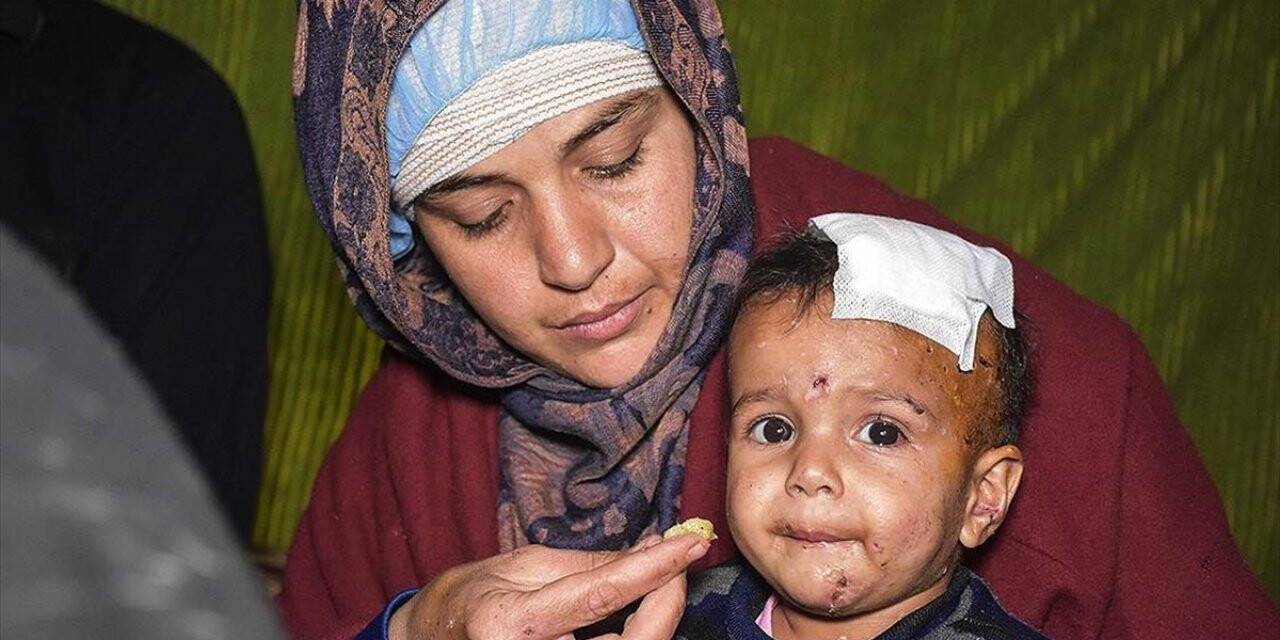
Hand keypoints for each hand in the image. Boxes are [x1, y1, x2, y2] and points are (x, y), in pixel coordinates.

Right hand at [388, 533, 710, 639]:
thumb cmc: (475, 599)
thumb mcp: (524, 566)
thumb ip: (591, 565)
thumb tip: (651, 550)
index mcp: (512, 626)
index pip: (603, 594)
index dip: (655, 567)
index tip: (692, 542)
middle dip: (666, 600)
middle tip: (680, 561)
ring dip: (654, 617)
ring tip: (650, 579)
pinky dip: (636, 631)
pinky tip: (635, 604)